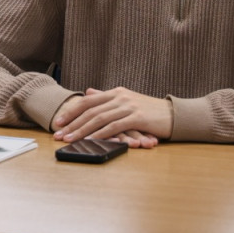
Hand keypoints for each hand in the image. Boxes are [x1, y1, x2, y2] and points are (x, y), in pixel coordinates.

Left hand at [52, 87, 171, 144]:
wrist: (175, 114)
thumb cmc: (150, 111)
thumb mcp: (127, 101)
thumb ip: (107, 97)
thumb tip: (88, 92)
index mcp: (116, 92)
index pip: (88, 101)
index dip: (71, 112)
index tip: (57, 122)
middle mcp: (120, 97)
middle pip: (90, 111)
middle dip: (72, 124)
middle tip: (58, 134)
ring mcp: (129, 106)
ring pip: (99, 119)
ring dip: (82, 131)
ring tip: (69, 140)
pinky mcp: (138, 118)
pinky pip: (115, 126)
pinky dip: (101, 134)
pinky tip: (91, 141)